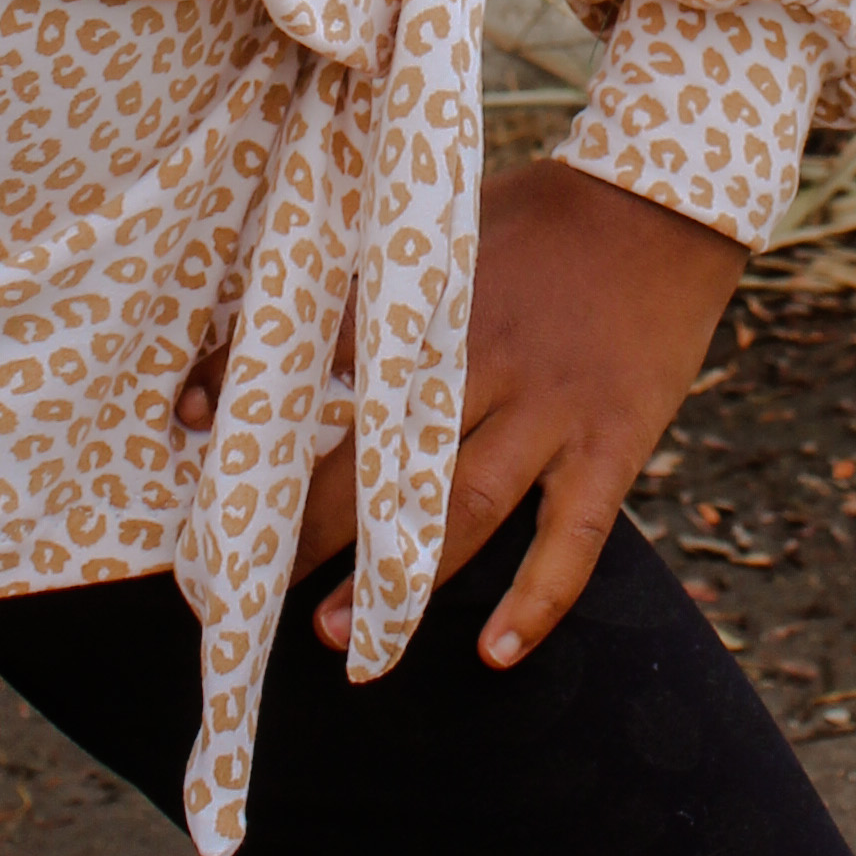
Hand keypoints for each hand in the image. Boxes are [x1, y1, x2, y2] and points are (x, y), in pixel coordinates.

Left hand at [178, 154, 743, 673]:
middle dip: (312, 525)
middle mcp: (482, 359)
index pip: (323, 353)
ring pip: (463, 508)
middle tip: (250, 585)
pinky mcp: (611, 442)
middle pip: (380, 456)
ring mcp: (550, 407)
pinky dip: (537, 599)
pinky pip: (572, 537)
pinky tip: (496, 653)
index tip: (191, 427)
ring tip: (338, 636)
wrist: (664, 202)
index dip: (254, 390)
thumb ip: (380, 279)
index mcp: (431, 299)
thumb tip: (296, 326)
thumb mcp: (444, 224)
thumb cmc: (541, 211)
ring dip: (398, 578)